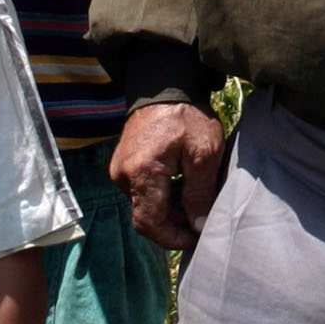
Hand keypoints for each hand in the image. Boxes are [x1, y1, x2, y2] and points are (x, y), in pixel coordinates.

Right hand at [111, 100, 226, 251]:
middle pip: (146, 218)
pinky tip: (182, 188)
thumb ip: (199, 194)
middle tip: (201, 221)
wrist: (164, 85)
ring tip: (195, 201)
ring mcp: (119, 170)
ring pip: (144, 206)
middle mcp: (123, 176)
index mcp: (142, 173)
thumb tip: (198, 227)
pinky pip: (141, 192)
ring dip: (169, 211)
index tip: (197, 238)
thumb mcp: (204, 154)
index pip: (150, 224)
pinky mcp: (123, 165)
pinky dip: (162, 197)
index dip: (173, 238)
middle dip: (175, 225)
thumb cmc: (187, 116)